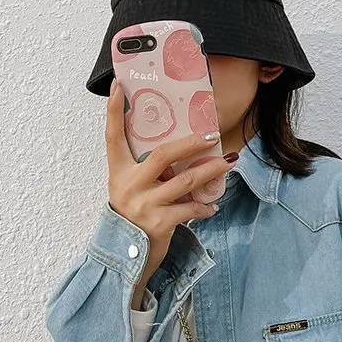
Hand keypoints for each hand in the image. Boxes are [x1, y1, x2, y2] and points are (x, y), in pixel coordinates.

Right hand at [105, 78, 236, 279]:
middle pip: (163, 154)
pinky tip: (213, 205)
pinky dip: (205, 208)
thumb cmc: (133, 215)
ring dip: (210, 171)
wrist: (127, 256)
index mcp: (118, 171)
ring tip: (228, 162)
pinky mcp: (160, 223)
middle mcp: (129, 185)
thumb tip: (179, 148)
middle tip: (212, 135)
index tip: (119, 86)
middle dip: (191, 143)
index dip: (114, 111)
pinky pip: (190, 209)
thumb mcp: (131, 188)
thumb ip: (146, 170)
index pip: (112, 135)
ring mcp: (144, 204)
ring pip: (185, 181)